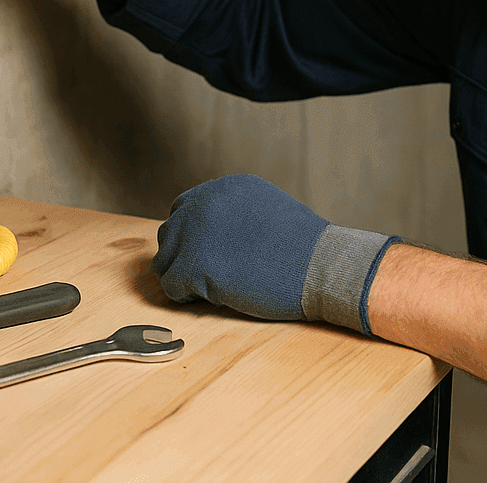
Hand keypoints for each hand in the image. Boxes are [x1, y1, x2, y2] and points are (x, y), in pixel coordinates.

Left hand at [153, 174, 399, 333]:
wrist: (321, 265)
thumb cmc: (302, 246)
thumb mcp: (265, 209)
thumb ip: (235, 213)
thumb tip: (214, 233)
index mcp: (224, 188)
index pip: (184, 210)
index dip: (192, 237)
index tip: (205, 255)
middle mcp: (205, 202)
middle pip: (171, 233)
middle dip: (183, 256)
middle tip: (204, 277)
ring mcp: (198, 233)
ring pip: (166, 259)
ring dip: (181, 276)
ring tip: (207, 289)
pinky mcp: (196, 265)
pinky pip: (172, 285)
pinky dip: (184, 296)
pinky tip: (208, 298)